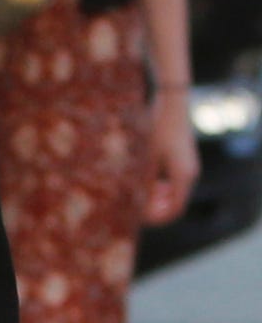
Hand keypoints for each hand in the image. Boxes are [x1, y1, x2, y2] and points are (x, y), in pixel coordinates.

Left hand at [143, 89, 199, 226]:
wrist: (171, 103)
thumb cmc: (156, 128)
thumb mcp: (144, 157)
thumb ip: (141, 182)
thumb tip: (132, 205)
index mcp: (183, 176)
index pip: (174, 211)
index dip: (156, 219)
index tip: (137, 217)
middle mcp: (190, 174)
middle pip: (175, 205)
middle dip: (155, 208)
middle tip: (135, 202)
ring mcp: (189, 168)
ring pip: (174, 195)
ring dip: (157, 198)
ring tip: (139, 189)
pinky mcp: (184, 161)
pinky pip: (174, 184)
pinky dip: (161, 188)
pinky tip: (146, 179)